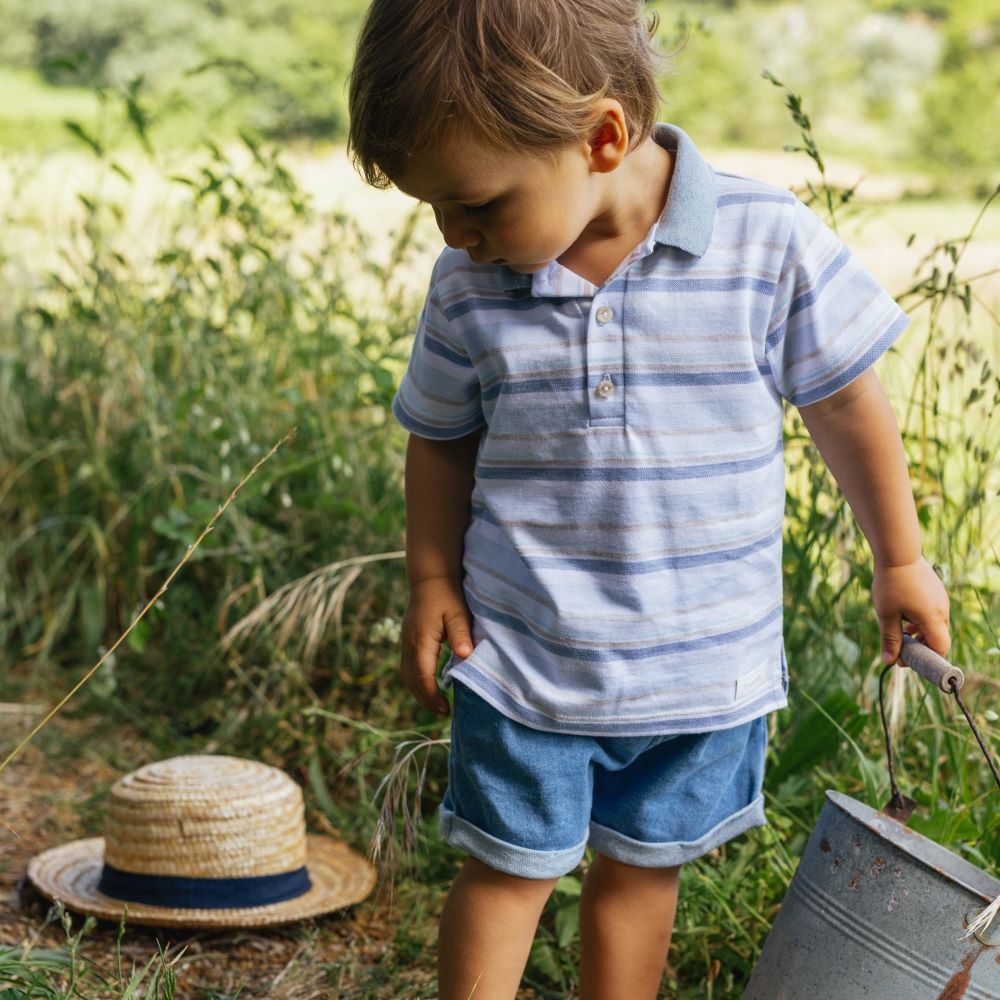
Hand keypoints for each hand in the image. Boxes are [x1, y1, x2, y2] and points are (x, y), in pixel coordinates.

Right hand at [400, 577, 473, 715]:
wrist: (430, 577)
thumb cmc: (448, 594)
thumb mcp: (458, 612)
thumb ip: (460, 634)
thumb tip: (465, 655)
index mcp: (421, 640)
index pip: (422, 676)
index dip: (432, 696)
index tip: (446, 708)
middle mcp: (409, 644)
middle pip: (411, 680)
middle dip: (425, 699)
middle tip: (444, 712)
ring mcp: (406, 642)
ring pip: (406, 675)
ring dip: (419, 692)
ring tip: (437, 704)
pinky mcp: (408, 640)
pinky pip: (407, 667)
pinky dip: (416, 681)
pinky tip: (430, 685)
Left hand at [872, 556, 950, 664]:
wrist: (898, 553)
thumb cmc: (891, 584)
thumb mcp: (886, 614)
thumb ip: (890, 639)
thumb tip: (889, 661)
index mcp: (933, 619)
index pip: (940, 648)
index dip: (925, 658)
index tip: (907, 660)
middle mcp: (942, 610)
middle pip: (938, 638)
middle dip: (920, 647)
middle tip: (900, 649)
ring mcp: (941, 599)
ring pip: (935, 624)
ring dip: (920, 632)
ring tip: (900, 630)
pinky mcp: (936, 591)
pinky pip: (933, 612)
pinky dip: (921, 619)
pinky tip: (904, 615)